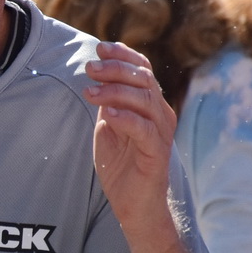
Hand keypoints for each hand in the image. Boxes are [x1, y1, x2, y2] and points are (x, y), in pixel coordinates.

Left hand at [83, 41, 177, 234]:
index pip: (142, 69)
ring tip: (90, 92)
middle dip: (115, 70)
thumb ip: (108, 102)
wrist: (134, 204)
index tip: (99, 48)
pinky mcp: (157, 154)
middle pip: (144, 79)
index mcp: (149, 104)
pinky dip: (126, 118)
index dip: (123, 55)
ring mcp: (161, 133)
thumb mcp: (109, 126)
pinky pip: (144, 130)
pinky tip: (107, 114)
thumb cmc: (121, 165)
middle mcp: (160, 114)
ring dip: (116, 91)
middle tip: (90, 69)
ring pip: (145, 100)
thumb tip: (96, 74)